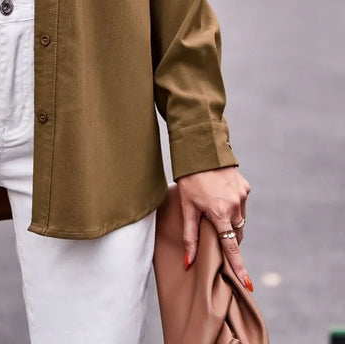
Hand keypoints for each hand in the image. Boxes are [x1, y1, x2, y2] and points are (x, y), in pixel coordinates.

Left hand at [176, 167, 252, 290]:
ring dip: (230, 221)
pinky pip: (242, 205)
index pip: (232, 247)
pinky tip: (220, 195)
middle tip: (213, 229)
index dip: (239, 267)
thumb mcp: (186, 207)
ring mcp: (242, 196)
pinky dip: (234, 206)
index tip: (247, 284)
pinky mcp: (246, 187)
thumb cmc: (189, 179)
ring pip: (240, 220)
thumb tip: (188, 262)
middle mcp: (235, 206)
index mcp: (219, 213)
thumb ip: (190, 236)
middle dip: (227, 237)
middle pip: (235, 234)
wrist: (201, 149)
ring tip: (214, 207)